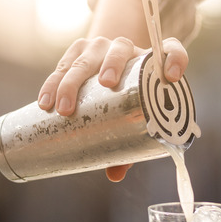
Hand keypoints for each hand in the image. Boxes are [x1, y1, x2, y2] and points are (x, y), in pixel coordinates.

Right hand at [38, 36, 188, 180]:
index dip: (176, 61)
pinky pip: (64, 63)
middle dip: (106, 70)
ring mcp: (101, 45)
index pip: (172, 52)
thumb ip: (132, 143)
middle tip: (100, 98)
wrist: (109, 68)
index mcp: (152, 60)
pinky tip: (44, 100)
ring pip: (85, 58)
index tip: (172, 78)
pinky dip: (52, 81)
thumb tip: (115, 175)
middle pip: (119, 51)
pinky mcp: (79, 50)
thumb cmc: (128, 97)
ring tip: (58, 108)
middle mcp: (128, 47)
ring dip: (69, 82)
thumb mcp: (135, 117)